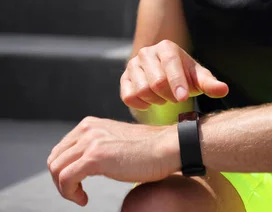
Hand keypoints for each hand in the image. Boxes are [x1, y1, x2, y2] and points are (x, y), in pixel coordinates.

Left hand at [47, 116, 179, 205]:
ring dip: (64, 189)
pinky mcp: (95, 156)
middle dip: (60, 181)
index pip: (60, 150)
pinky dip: (70, 193)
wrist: (164, 149)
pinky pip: (66, 178)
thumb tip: (81, 163)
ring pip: (56, 169)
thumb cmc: (146, 150)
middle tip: (77, 192)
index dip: (63, 170)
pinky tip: (84, 199)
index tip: (77, 184)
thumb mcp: (114, 142)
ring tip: (80, 196)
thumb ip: (97, 146)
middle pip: (54, 159)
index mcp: (90, 125)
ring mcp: (90, 141)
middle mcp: (87, 129)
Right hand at [121, 39, 228, 109]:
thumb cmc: (185, 77)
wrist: (166, 76)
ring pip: (142, 90)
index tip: (183, 98)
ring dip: (156, 100)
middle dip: (169, 95)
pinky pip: (128, 96)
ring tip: (164, 98)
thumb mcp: (198, 78)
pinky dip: (141, 104)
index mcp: (166, 47)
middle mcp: (147, 52)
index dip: (177, 82)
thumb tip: (223, 89)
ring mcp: (133, 64)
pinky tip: (150, 102)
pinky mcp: (124, 78)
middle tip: (176, 98)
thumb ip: (210, 83)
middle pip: (156, 81)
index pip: (170, 64)